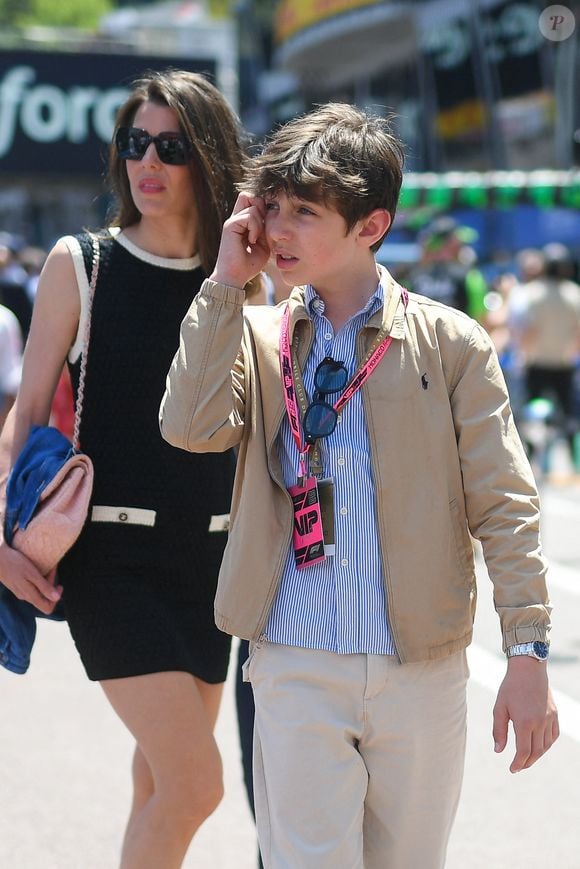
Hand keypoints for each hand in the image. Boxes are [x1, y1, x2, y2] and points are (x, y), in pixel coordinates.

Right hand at [0, 540, 61, 614]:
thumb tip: (57, 598)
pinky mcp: (16, 585)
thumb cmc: (15, 564)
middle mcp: (25, 596)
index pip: (47, 608)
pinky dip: (37, 578)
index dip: (56, 599)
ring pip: (38, 590)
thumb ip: (44, 587)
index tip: (59, 585)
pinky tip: (37, 568)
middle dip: (51, 585)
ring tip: (47, 567)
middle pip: (44, 598)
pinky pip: (31, 585)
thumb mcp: (32, 574)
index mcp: (29, 595)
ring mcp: (20, 591)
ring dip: (45, 580)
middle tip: (52, 570)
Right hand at [210, 192, 269, 288]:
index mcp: (243, 223)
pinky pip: (249, 216)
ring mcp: (232, 221)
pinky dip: (255, 228)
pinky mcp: (230, 226)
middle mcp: (236, 219)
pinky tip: (252, 241)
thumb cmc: (249, 265)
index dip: (263, 206)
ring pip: (253, 206)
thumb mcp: (263, 245)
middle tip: (263, 227)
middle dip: (261, 207)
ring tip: (256, 239)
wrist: (235, 277)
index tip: (268, 224)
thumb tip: (272, 215)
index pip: (252, 200)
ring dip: (260, 223)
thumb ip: (266, 230)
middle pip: (248, 195)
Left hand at [493, 656, 558, 771]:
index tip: (512, 769)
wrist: (528, 669)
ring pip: (546, 746)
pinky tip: (539, 745)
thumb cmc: (510, 687)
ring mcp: (549, 719)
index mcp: (524, 723)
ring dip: (537, 755)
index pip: (523, 752)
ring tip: (527, 758)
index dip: (518, 764)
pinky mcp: (555, 714)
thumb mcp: (499, 707)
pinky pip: (554, 736)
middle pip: (536, 752)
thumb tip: (498, 751)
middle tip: (518, 767)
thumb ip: (499, 730)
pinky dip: (547, 744)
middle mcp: (540, 723)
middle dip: (526, 762)